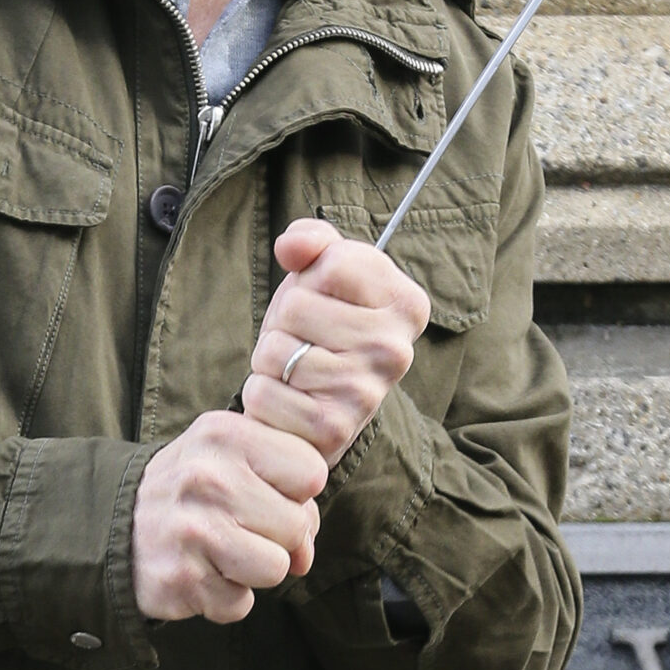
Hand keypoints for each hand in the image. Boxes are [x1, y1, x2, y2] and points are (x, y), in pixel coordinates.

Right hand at [132, 411, 327, 623]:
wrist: (112, 526)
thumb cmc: (192, 492)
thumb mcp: (233, 460)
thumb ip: (287, 493)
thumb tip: (304, 557)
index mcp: (226, 435)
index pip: (312, 471)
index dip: (297, 492)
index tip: (264, 493)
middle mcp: (208, 477)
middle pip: (298, 525)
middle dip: (278, 536)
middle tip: (236, 526)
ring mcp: (193, 529)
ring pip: (276, 568)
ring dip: (254, 570)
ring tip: (221, 551)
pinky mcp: (181, 578)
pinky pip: (240, 604)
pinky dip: (225, 598)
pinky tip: (200, 573)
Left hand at [242, 218, 430, 465]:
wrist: (316, 411)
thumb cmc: (319, 332)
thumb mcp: (321, 275)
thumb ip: (311, 240)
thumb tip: (291, 247)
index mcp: (407, 304)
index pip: (334, 261)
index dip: (311, 278)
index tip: (325, 301)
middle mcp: (396, 350)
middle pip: (297, 306)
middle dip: (285, 322)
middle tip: (303, 343)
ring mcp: (366, 392)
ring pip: (275, 350)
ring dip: (270, 361)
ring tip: (293, 371)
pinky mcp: (332, 429)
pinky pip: (264, 392)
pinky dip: (262, 395)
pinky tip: (287, 401)